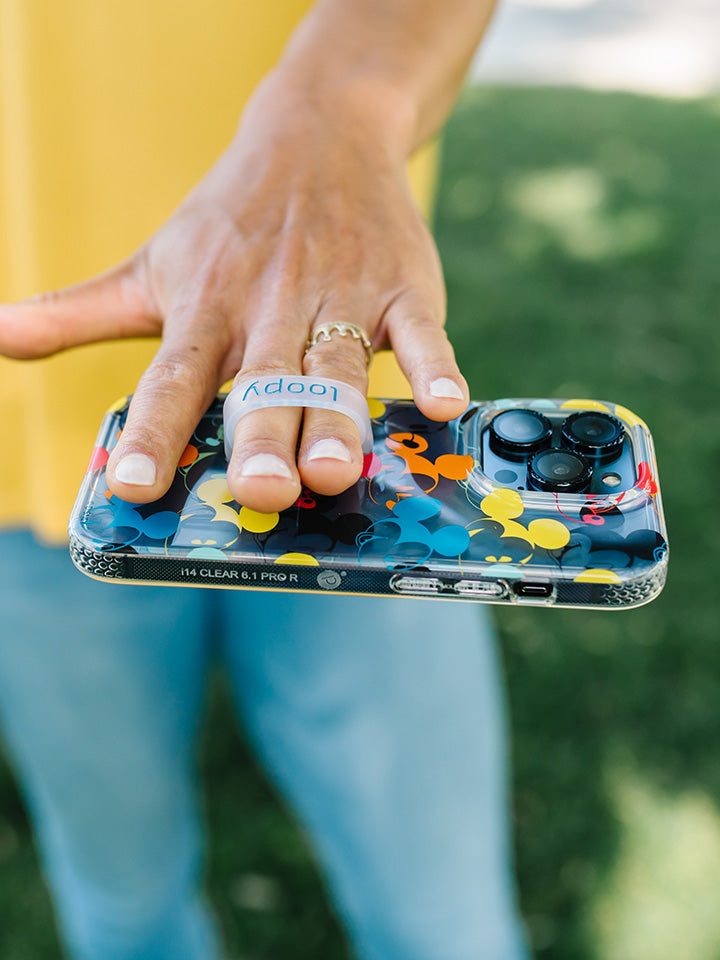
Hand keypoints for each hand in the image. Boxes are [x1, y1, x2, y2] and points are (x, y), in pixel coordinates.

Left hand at [0, 72, 468, 512]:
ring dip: (337, 417)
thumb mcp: (152, 264)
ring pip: (336, 367)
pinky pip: (420, 332)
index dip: (157, 436)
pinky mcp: (400, 287)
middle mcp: (268, 308)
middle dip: (261, 438)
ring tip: (335, 470)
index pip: (174, 381)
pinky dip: (433, 365)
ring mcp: (338, 296)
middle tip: (260, 491)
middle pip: (262, 383)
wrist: (318, 133)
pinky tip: (443, 406)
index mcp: (206, 311)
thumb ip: (78, 310)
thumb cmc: (230, 220)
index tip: (137, 490)